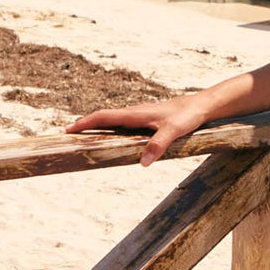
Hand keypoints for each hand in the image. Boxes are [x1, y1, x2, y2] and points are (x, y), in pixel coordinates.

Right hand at [67, 97, 208, 165]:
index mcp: (135, 114)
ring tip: (85, 138)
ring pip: (113, 120)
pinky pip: (123, 124)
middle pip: (104, 117)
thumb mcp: (173, 132)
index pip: (103, 116)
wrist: (201, 106)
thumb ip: (158, 145)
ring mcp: (140, 115)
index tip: (68, 129)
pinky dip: (111, 129)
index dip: (84, 122)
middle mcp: (134, 113)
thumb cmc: (187, 116)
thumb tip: (142, 163)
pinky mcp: (147, 119)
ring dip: (97, 127)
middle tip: (69, 136)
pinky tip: (113, 138)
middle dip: (85, 125)